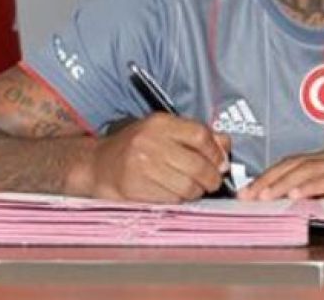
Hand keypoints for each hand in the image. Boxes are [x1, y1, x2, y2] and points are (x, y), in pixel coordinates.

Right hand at [75, 114, 230, 202]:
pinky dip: (179, 201)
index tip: (221, 163)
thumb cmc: (135, 147)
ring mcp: (141, 167)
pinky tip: (173, 194)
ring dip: (196, 192)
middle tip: (213, 182)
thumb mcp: (163, 131)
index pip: (199, 135)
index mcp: (159, 123)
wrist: (98, 165)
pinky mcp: (136, 189)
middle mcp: (150, 143)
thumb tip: (225, 146)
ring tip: (192, 188)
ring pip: (187, 186)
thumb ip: (194, 136)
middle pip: (197, 165)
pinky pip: (171, 200)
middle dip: (211, 178)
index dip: (216, 152)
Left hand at [239, 149, 323, 204]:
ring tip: (262, 197)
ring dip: (280, 184)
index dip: (270, 175)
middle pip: (293, 165)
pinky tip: (294, 196)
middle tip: (246, 195)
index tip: (250, 189)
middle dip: (267, 179)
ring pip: (306, 171)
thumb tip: (307, 201)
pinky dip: (309, 187)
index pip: (294, 164)